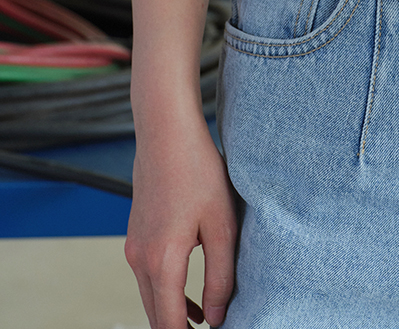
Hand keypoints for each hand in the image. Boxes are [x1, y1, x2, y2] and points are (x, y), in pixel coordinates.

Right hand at [125, 119, 237, 328]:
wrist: (167, 133)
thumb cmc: (198, 171)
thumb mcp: (222, 224)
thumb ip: (220, 275)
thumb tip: (215, 317)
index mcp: (162, 261)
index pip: (168, 324)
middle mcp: (140, 260)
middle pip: (155, 317)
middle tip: (211, 328)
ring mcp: (134, 248)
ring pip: (150, 299)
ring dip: (173, 315)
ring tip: (205, 321)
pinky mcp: (135, 237)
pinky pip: (148, 279)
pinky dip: (166, 294)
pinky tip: (189, 297)